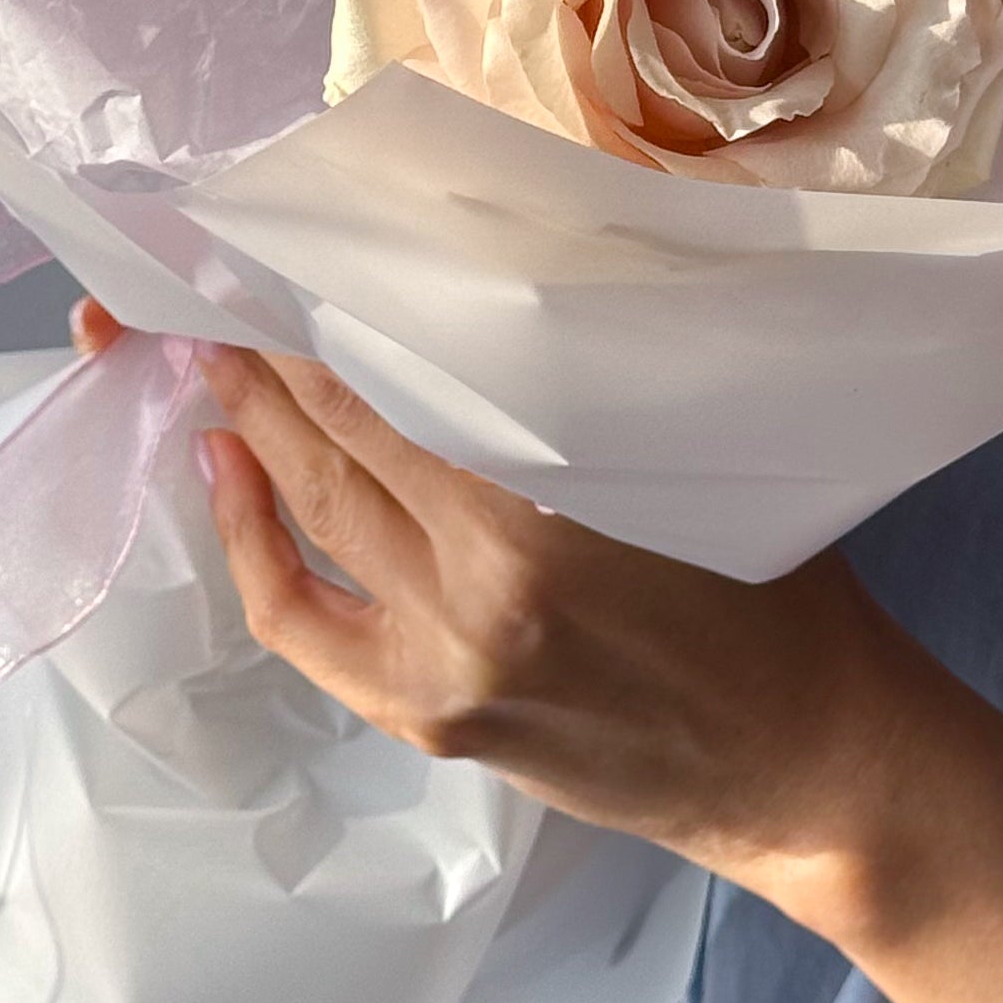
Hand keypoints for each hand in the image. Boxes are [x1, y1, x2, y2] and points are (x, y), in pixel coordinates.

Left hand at [71, 300, 1002, 1002]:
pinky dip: (253, 538)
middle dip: (255, 353)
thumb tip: (509, 249)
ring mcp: (440, 661)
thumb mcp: (695, 442)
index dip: (314, 310)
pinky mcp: (427, 714)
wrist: (803, 757)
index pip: (393, 381)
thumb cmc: (776, 585)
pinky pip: (303, 617)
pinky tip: (226, 468)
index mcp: (547, 508)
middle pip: (334, 439)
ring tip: (198, 348)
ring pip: (311, 513)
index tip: (263, 245)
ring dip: (245, 425)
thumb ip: (589, 367)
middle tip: (202, 279)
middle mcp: (477, 587)